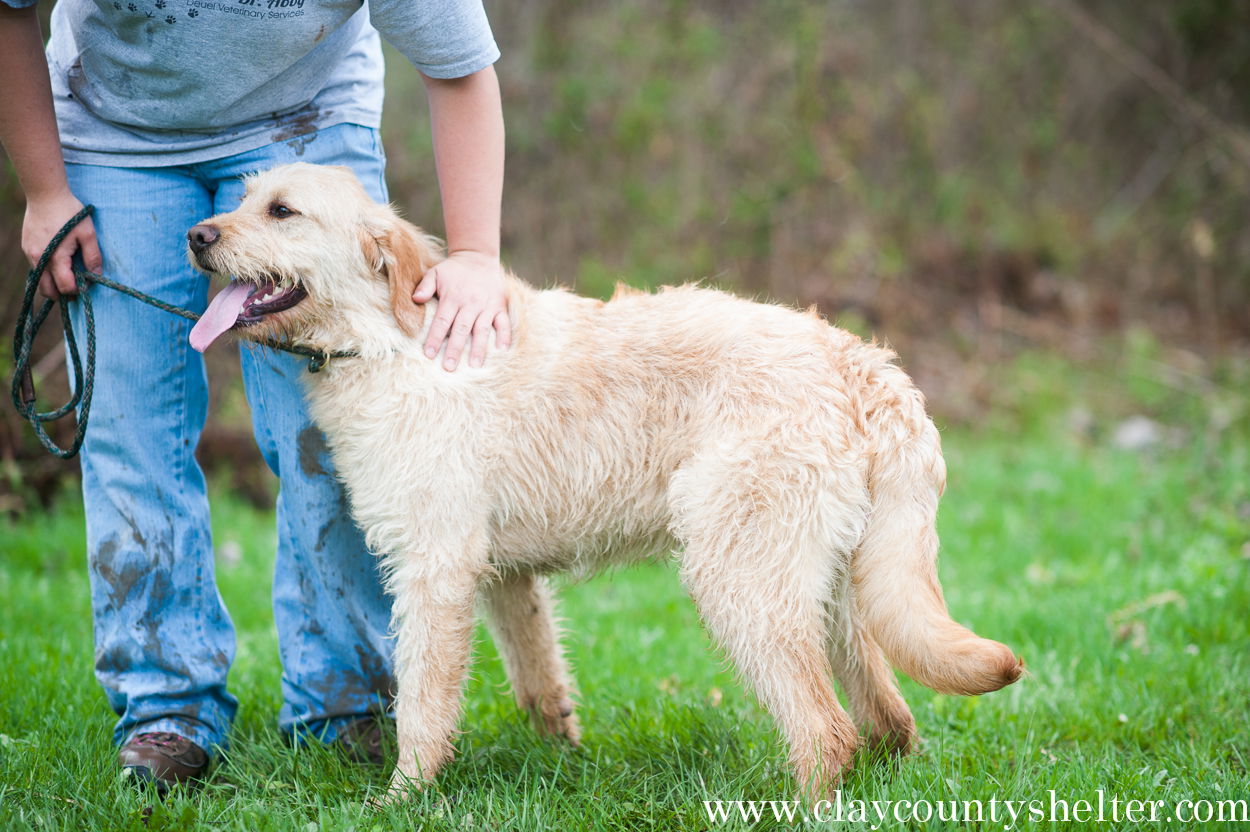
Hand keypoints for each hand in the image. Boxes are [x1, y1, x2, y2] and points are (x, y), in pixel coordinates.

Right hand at [22, 189, 101, 298]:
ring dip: (53, 283)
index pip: (65, 287)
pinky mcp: (26, 247)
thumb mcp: (88, 233)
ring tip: (68, 274)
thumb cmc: (69, 212)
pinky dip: (46, 271)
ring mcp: (29, 253)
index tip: (88, 282)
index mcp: (55, 257)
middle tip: (77, 287)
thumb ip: (93, 256)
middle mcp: (38, 259)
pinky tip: (58, 262)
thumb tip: (96, 275)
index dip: (78, 290)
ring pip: (39, 280)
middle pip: (47, 291)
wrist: (45, 193)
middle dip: (62, 294)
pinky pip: (35, 268)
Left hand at [413, 250, 511, 370]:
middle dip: (455, 349)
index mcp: (453, 297)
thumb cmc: (453, 270)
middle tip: (449, 367)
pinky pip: (503, 323)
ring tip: (475, 365)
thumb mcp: (435, 272)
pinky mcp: (499, 306)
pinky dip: (504, 336)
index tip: (429, 354)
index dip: (435, 338)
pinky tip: (501, 350)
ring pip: (482, 329)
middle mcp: (470, 303)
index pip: (442, 321)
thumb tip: (415, 299)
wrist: (478, 257)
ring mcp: (486, 306)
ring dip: (478, 348)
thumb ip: (425, 286)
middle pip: (461, 329)